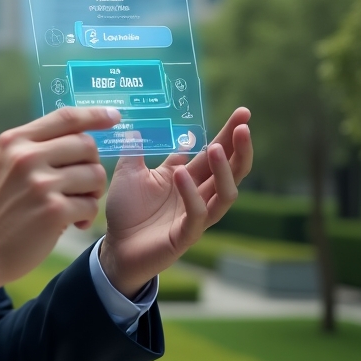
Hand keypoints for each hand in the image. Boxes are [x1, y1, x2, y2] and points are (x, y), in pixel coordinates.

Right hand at [0, 106, 119, 292]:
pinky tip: (71, 224)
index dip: (94, 115)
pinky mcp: (53, 211)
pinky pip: (91, 205)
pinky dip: (86, 216)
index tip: (114, 116)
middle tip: (82, 184)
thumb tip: (76, 133)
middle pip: (86, 145)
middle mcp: (27, 157)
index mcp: (14, 141)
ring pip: (95, 174)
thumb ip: (32, 147)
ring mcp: (40, 183)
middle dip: (92, 164)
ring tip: (75, 205)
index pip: (65, 117)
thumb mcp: (3, 165)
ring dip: (92, 193)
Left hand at [99, 107, 253, 297]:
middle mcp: (199, 195)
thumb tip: (135, 127)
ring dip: (223, 171)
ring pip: (225, 194)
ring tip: (216, 149)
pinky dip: (192, 195)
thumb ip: (135, 151)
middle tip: (243, 127)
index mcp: (188, 177)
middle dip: (239, 149)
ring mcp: (196, 216)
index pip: (215, 152)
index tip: (243, 113)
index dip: (228, 134)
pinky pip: (198, 214)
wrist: (116, 247)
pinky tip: (182, 175)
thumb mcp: (129, 174)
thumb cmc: (126, 211)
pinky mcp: (186, 235)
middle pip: (231, 171)